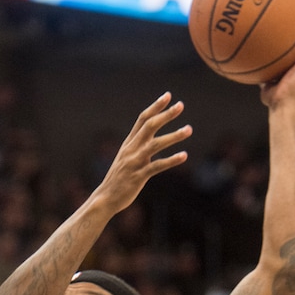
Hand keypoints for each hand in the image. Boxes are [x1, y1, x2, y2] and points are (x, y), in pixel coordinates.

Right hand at [94, 93, 191, 217]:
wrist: (106, 198)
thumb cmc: (119, 179)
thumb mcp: (126, 158)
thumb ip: (137, 147)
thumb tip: (150, 137)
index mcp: (129, 143)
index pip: (142, 119)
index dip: (155, 107)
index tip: (168, 96)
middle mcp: (131, 150)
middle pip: (149, 126)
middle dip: (165, 115)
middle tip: (181, 105)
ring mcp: (134, 162)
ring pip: (155, 144)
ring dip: (174, 136)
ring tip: (189, 129)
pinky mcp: (138, 176)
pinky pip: (157, 166)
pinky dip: (171, 160)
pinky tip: (184, 156)